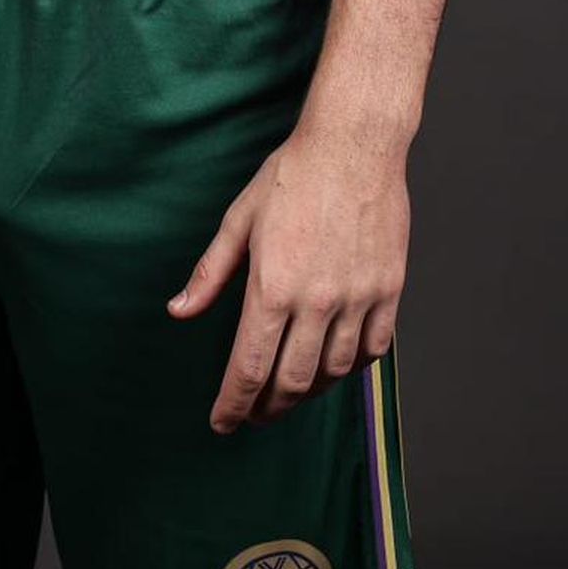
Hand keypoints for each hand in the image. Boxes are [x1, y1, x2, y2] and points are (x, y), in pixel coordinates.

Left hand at [166, 120, 407, 429]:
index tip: (223, 423)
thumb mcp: (239, 219)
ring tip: (288, 391)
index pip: (249, 368)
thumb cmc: (292, 175)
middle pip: (290, 382)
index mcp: (273, 285)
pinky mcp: (388, 291)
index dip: (233, 405)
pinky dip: (350, 367)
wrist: (354, 145)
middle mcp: (317, 300)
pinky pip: (372, 350)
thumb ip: (211, 272)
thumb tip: (179, 311)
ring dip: (307, 392)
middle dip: (267, 408)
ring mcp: (357, 298)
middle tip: (253, 414)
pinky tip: (333, 364)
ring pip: (331, 372)